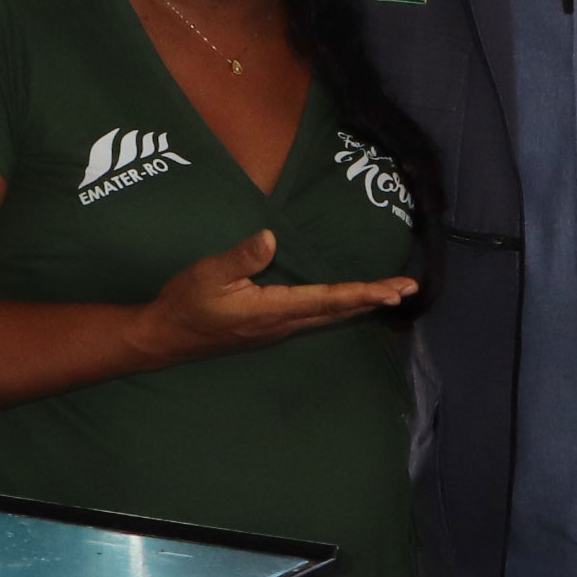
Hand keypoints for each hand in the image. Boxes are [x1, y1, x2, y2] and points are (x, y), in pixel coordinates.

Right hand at [129, 230, 414, 364]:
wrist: (167, 337)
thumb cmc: (186, 303)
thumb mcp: (207, 274)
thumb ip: (240, 257)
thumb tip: (270, 239)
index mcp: (273, 310)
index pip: (328, 300)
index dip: (363, 293)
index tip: (394, 290)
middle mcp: (283, 323)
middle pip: (338, 311)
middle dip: (374, 300)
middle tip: (409, 289)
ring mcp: (278, 327)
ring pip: (329, 316)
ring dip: (360, 304)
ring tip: (390, 294)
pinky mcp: (272, 325)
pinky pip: (316, 316)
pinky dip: (340, 307)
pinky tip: (349, 302)